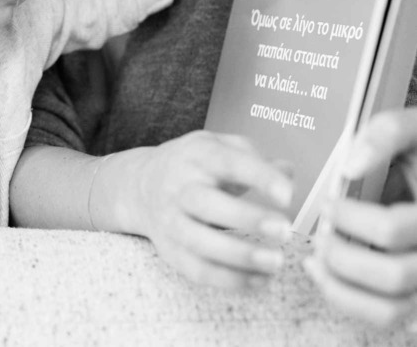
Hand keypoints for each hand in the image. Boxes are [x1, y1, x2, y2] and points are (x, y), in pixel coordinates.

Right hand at [126, 130, 292, 288]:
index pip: (226, 162)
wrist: (140, 185)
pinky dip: (228, 280)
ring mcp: (171, 220)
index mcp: (196, 155)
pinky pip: (196, 269)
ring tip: (275, 262)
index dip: (257, 177)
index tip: (286, 194)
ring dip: (238, 255)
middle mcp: (178, 187)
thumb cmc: (192, 166)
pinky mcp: (170, 249)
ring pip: (198, 241)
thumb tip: (287, 172)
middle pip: (206, 203)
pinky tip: (258, 280)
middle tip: (282, 229)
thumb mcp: (217, 146)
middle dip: (245, 218)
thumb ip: (253, 158)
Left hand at [305, 108, 416, 327]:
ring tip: (315, 262)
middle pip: (393, 276)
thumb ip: (386, 134)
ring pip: (390, 310)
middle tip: (323, 235)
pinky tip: (331, 278)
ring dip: (341, 288)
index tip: (329, 204)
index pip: (391, 230)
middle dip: (344, 256)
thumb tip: (350, 167)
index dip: (350, 217)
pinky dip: (354, 303)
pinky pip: (389, 318)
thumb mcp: (415, 130)